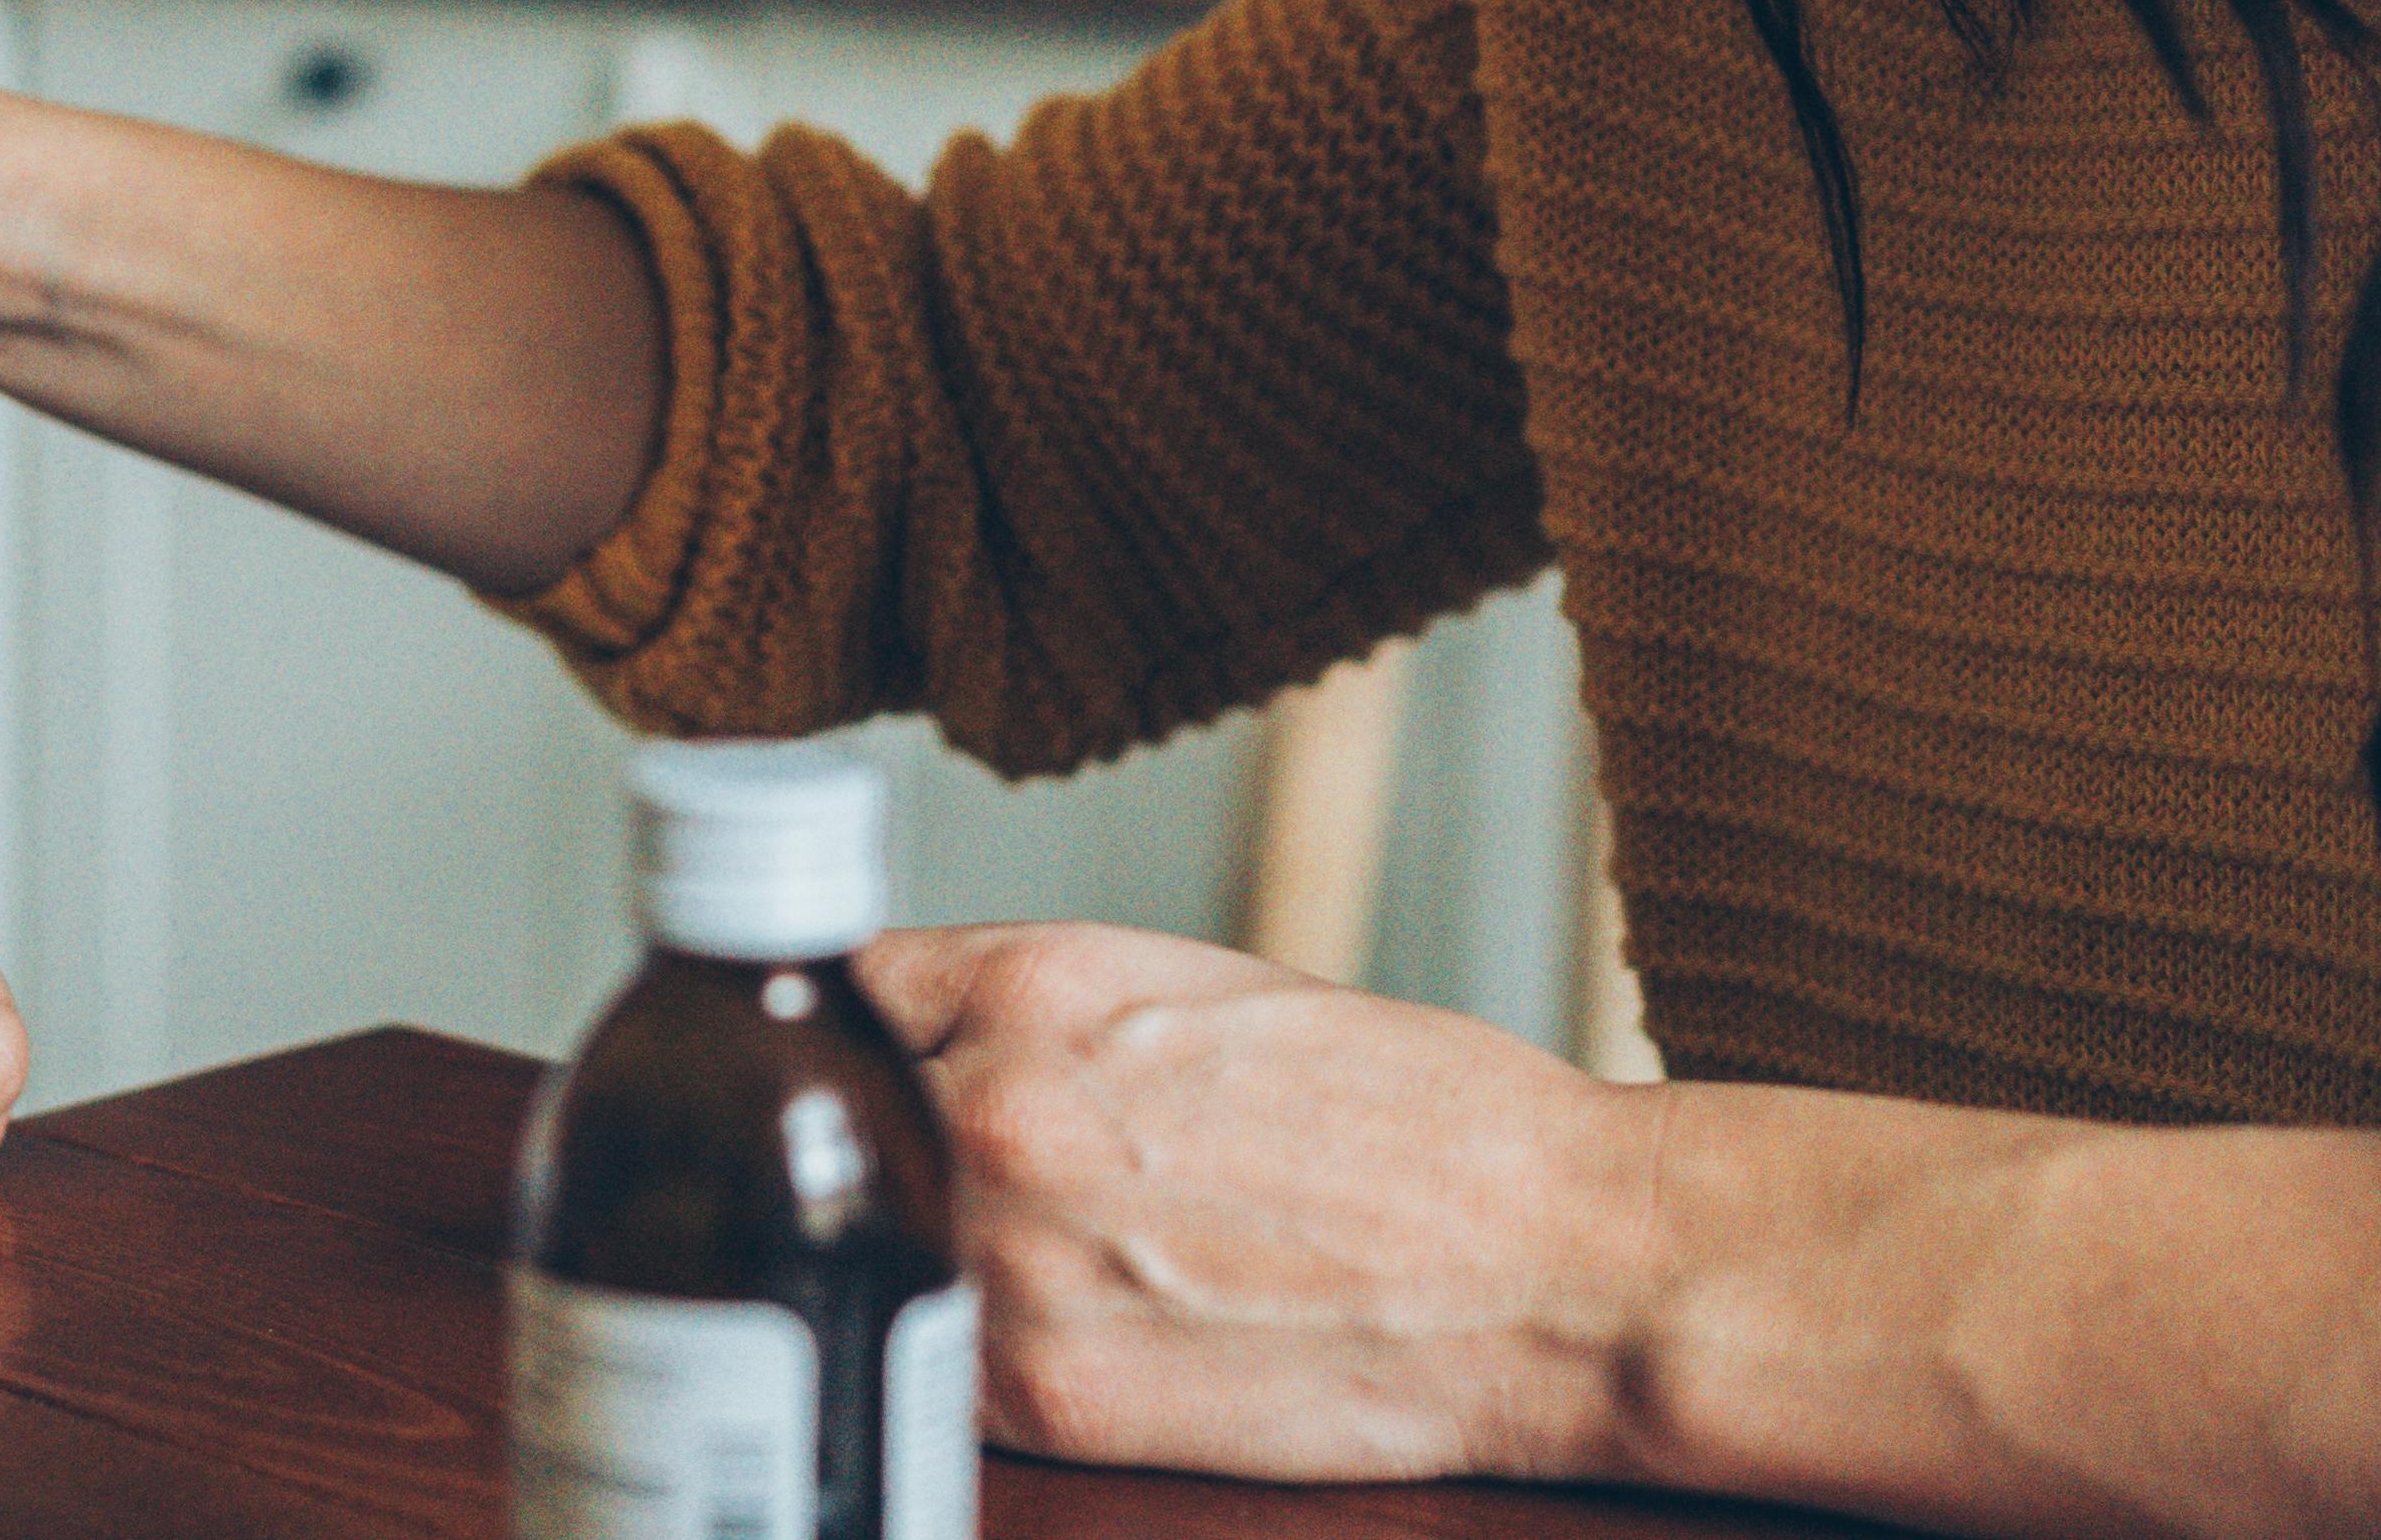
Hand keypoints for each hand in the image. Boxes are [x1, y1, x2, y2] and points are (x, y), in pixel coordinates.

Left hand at [854, 921, 1642, 1481]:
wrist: (1554, 1266)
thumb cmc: (1417, 1122)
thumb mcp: (1208, 991)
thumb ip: (1049, 1013)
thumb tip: (936, 1033)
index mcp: (1038, 984)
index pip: (842, 981)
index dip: (844, 1022)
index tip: (842, 1049)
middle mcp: (997, 1112)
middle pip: (827, 1115)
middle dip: (856, 1133)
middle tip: (884, 1160)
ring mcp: (1010, 1263)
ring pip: (861, 1245)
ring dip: (889, 1249)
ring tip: (968, 1255)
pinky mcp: (1051, 1399)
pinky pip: (928, 1363)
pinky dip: (943, 1353)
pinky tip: (1012, 1335)